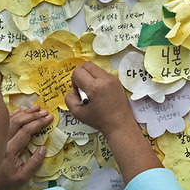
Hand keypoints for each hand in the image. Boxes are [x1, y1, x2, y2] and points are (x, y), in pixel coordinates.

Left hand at [0, 105, 52, 189]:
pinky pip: (2, 123)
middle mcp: (2, 142)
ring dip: (24, 113)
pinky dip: (12, 114)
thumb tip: (43, 148)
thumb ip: (34, 163)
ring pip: (9, 120)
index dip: (39, 123)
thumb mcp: (23, 178)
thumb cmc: (5, 183)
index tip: (49, 119)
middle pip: (18, 122)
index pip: (26, 131)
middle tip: (45, 112)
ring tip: (36, 108)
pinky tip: (19, 111)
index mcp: (10, 151)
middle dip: (33, 115)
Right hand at [65, 61, 161, 184]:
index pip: (77, 72)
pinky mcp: (117, 81)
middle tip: (82, 87)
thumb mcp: (77, 113)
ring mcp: (112, 79)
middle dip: (80, 74)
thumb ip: (69, 98)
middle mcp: (105, 79)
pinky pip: (103, 73)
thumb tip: (74, 89)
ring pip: (95, 68)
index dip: (74, 81)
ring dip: (90, 76)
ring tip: (92, 91)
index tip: (78, 91)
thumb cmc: (99, 120)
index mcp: (94, 87)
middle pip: (86, 65)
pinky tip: (99, 92)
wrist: (120, 124)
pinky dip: (98, 79)